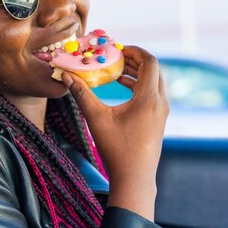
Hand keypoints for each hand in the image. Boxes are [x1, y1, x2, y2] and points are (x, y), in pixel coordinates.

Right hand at [61, 46, 168, 219]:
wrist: (135, 179)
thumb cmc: (116, 149)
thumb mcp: (96, 119)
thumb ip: (81, 94)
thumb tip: (66, 75)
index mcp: (149, 98)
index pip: (150, 62)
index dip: (135, 51)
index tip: (118, 48)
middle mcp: (160, 102)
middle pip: (153, 70)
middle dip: (135, 60)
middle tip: (116, 57)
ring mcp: (162, 112)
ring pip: (154, 82)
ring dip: (137, 73)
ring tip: (116, 71)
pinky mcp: (159, 120)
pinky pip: (153, 93)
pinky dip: (140, 86)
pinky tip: (122, 88)